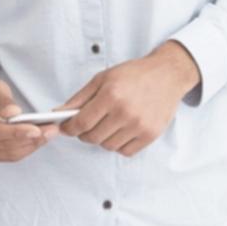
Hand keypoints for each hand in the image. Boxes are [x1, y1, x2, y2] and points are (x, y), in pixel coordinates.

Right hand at [0, 73, 54, 161]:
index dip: (16, 132)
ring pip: (10, 153)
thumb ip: (3, 100)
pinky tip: (39, 138)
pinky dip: (27, 147)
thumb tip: (13, 113)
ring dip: (32, 145)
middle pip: (4, 145)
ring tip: (49, 133)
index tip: (36, 130)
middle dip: (30, 139)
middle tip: (52, 130)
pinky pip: (11, 155)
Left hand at [59, 42, 199, 156]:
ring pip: (108, 146)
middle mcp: (125, 112)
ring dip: (101, 139)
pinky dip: (118, 145)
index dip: (69, 128)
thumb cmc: (134, 74)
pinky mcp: (151, 135)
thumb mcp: (103, 78)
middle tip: (86, 125)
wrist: (167, 75)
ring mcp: (139, 125)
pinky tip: (120, 131)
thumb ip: (80, 97)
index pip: (82, 122)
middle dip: (84, 134)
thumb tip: (59, 112)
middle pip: (93, 137)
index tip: (65, 127)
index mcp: (111, 95)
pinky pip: (125, 151)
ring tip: (106, 124)